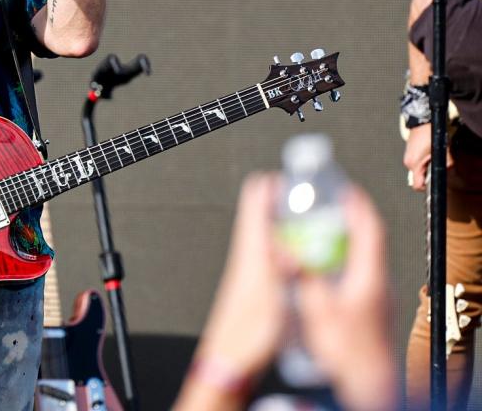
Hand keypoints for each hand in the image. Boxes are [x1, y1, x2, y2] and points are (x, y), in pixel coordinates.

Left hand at [194, 173, 287, 379]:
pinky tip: (296, 248)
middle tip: (308, 191)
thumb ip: (281, 274)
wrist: (229, 360)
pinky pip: (267, 247)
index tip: (295, 175)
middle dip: (281, 195)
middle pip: (259, 209)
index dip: (273, 182)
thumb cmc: (249, 337)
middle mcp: (247, 254)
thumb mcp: (272, 303)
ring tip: (306, 212)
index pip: (256, 200)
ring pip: (263, 228)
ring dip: (282, 216)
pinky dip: (281, 239)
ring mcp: (247, 266)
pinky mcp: (251, 281)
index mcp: (252, 251)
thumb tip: (290, 249)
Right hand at [297, 186, 397, 410]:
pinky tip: (321, 270)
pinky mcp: (369, 312)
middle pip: (366, 240)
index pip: (369, 230)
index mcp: (370, 278)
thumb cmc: (349, 356)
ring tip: (320, 230)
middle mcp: (376, 284)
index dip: (356, 205)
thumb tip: (289, 256)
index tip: (343, 188)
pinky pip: (356, 275)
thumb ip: (305, 281)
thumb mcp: (319, 313)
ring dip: (343, 240)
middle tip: (326, 204)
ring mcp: (375, 298)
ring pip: (361, 258)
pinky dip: (340, 262)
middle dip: (346, 218)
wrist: (370, 387)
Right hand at [403, 123, 452, 190]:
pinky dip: (422, 163)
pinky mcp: (408, 154)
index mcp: (414, 164)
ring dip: (425, 168)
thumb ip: (447, 165)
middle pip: (418, 178)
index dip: (427, 187)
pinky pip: (416, 164)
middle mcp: (408, 163)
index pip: (417, 185)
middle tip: (436, 166)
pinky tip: (428, 154)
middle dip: (428, 175)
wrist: (421, 121)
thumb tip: (450, 174)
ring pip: (417, 171)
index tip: (434, 183)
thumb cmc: (430, 134)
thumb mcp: (442, 151)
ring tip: (432, 158)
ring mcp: (407, 158)